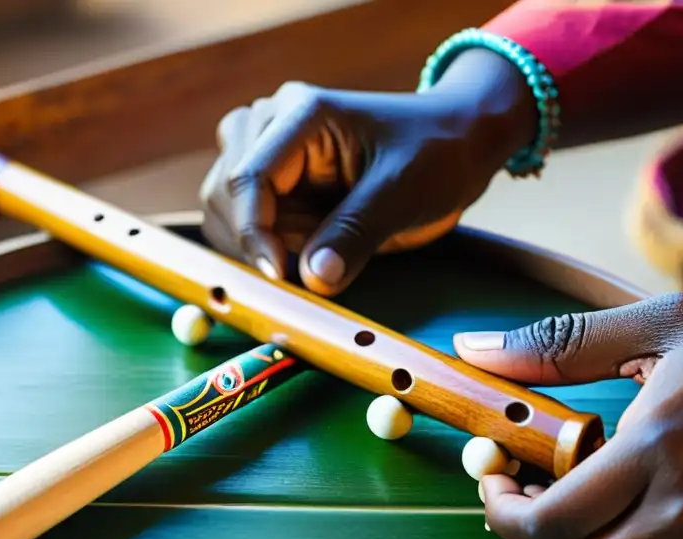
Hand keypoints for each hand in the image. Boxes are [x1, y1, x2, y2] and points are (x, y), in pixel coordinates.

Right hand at [199, 49, 537, 295]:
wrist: (459, 145)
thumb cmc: (438, 154)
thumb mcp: (404, 192)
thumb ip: (356, 234)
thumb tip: (313, 280)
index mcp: (301, 115)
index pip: (249, 176)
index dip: (253, 232)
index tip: (277, 277)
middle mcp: (272, 127)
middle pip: (223, 192)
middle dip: (252, 241)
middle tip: (296, 277)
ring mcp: (271, 155)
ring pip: (225, 210)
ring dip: (254, 247)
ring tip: (311, 257)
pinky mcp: (279, 186)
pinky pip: (247, 224)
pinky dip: (263, 251)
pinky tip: (300, 258)